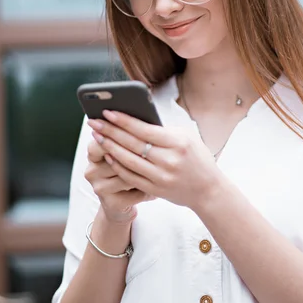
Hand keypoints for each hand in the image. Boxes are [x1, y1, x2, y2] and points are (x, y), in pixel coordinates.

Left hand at [87, 110, 222, 211]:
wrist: (208, 190)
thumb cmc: (197, 158)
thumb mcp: (187, 137)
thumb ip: (163, 130)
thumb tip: (134, 118)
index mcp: (178, 143)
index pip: (144, 130)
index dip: (123, 121)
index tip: (107, 112)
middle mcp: (169, 160)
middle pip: (132, 144)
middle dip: (110, 131)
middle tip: (94, 122)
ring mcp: (161, 177)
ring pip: (128, 160)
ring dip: (109, 147)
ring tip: (97, 136)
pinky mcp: (155, 190)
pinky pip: (130, 176)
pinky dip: (117, 165)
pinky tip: (108, 155)